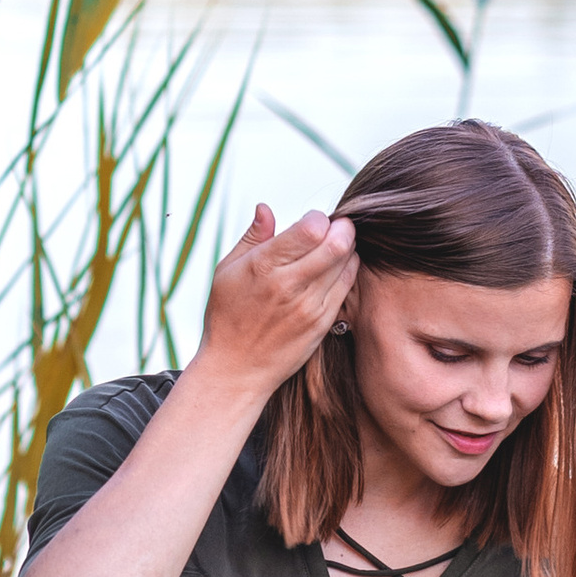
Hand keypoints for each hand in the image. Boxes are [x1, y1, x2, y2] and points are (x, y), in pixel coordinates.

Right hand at [195, 203, 358, 404]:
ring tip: (336, 247)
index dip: (318, 218)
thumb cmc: (227, 316)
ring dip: (347, 248)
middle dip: (342, 228)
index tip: (312, 222)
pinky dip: (348, 270)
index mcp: (263, 266)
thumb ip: (252, 237)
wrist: (235, 369)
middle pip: (336, 243)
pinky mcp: (321, 323)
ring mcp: (309, 306)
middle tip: (338, 227)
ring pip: (347, 263)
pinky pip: (347, 286)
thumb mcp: (227, 271)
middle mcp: (289, 285)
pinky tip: (336, 268)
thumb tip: (265, 208)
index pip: (311, 228)